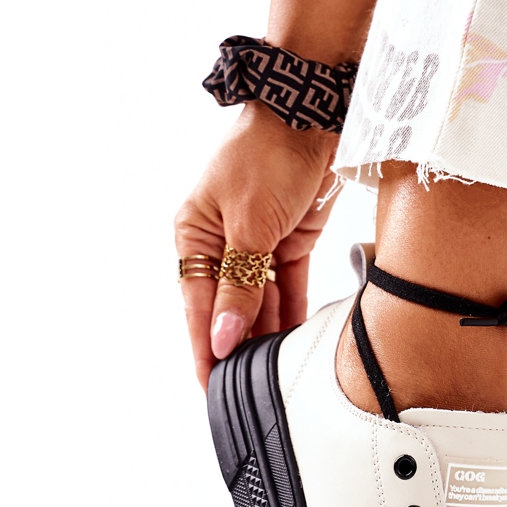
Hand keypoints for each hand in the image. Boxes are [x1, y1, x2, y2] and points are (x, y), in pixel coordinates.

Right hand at [175, 102, 339, 390]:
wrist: (312, 114)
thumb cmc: (268, 156)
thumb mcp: (250, 225)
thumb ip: (240, 285)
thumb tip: (224, 338)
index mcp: (194, 234)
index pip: (197, 305)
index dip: (205, 347)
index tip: (210, 385)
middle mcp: (220, 241)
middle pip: (227, 307)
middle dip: (236, 347)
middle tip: (245, 391)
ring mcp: (255, 242)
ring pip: (259, 301)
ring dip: (265, 334)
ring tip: (273, 374)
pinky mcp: (289, 241)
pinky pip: (286, 287)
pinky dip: (291, 313)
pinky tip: (294, 343)